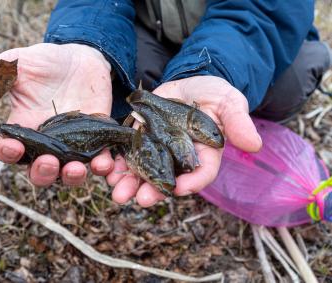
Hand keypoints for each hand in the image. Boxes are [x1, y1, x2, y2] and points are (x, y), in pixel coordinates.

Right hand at [0, 43, 114, 185]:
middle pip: (38, 172)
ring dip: (70, 177)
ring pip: (67, 174)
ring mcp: (71, 145)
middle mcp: (45, 143)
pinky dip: (100, 166)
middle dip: (42, 172)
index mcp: (23, 129)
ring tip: (75, 169)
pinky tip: (103, 163)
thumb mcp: (18, 63)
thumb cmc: (46, 62)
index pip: (8, 150)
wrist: (81, 58)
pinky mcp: (95, 141)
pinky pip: (97, 161)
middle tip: (48, 161)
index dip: (6, 152)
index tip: (12, 146)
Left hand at [107, 76, 261, 206]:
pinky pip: (127, 156)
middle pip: (168, 180)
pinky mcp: (139, 141)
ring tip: (118, 192)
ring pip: (144, 173)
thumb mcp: (227, 101)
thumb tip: (253, 145)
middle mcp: (179, 160)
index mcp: (204, 154)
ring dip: (131, 184)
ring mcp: (157, 152)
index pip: (202, 173)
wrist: (186, 85)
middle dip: (154, 191)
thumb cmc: (212, 94)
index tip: (180, 189)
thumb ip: (237, 121)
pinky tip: (107, 170)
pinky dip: (117, 165)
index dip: (193, 183)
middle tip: (141, 200)